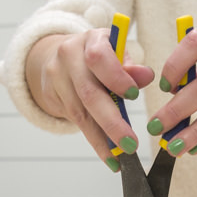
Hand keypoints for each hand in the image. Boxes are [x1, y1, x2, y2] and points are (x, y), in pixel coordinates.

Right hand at [27, 31, 155, 166]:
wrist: (61, 55)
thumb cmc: (100, 56)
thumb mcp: (118, 53)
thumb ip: (132, 67)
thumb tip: (146, 76)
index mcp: (91, 40)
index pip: (99, 58)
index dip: (116, 77)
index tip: (133, 95)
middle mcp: (69, 56)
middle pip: (88, 93)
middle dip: (111, 122)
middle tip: (131, 144)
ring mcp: (56, 76)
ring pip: (79, 113)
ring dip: (102, 139)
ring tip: (120, 157)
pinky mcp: (50, 94)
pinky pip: (74, 121)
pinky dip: (94, 140)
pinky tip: (108, 155)